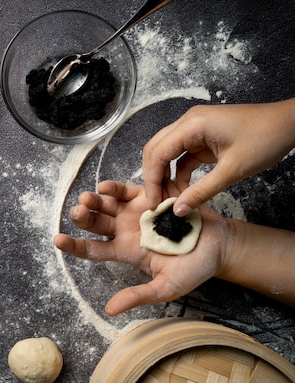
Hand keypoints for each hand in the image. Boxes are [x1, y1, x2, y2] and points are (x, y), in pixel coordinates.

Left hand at [53, 180, 227, 315]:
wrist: (221, 245)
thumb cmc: (194, 268)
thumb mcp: (166, 287)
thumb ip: (138, 295)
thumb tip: (110, 310)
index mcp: (125, 252)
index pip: (92, 249)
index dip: (74, 245)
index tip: (57, 239)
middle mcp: (125, 230)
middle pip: (96, 223)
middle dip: (83, 217)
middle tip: (77, 212)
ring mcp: (135, 212)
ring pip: (106, 204)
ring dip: (94, 200)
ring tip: (86, 198)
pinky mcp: (149, 195)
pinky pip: (126, 190)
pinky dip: (114, 187)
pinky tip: (104, 186)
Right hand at [142, 99, 294, 215]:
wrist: (289, 124)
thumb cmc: (266, 138)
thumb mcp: (232, 170)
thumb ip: (201, 192)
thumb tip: (178, 209)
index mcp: (192, 124)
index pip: (158, 153)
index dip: (151, 180)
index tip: (154, 202)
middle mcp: (188, 122)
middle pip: (156, 150)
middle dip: (154, 178)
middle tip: (158, 202)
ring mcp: (194, 129)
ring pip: (166, 153)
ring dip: (165, 176)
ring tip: (171, 199)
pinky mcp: (201, 137)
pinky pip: (181, 156)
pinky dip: (179, 173)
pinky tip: (183, 190)